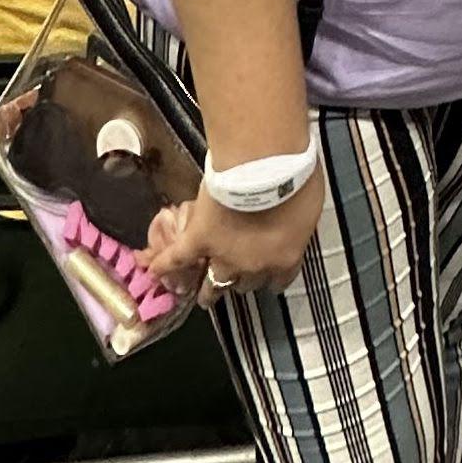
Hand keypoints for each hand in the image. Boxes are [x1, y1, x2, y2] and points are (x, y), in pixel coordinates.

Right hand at [146, 168, 325, 300]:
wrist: (266, 165)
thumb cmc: (298, 179)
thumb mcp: (308, 207)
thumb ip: (296, 224)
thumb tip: (292, 221)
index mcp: (285, 259)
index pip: (278, 281)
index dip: (271, 279)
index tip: (268, 279)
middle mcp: (254, 266)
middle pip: (247, 283)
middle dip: (244, 279)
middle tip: (237, 279)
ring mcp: (224, 255)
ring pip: (214, 282)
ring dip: (209, 291)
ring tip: (202, 297)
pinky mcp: (198, 239)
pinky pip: (177, 257)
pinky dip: (164, 265)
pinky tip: (153, 272)